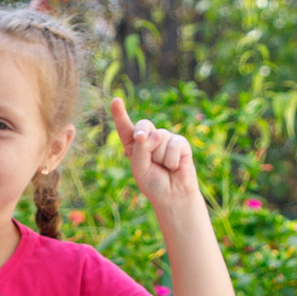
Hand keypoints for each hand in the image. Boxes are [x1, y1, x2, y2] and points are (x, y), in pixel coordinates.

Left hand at [111, 98, 200, 212]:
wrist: (172, 195)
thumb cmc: (152, 182)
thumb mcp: (139, 167)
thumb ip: (140, 149)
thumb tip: (153, 133)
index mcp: (134, 145)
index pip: (125, 128)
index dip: (120, 114)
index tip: (116, 100)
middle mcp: (149, 139)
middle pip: (143, 125)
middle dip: (143, 134)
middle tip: (145, 147)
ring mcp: (165, 139)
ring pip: (159, 138)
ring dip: (160, 157)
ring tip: (164, 167)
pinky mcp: (180, 143)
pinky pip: (173, 145)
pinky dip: (172, 159)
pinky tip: (175, 167)